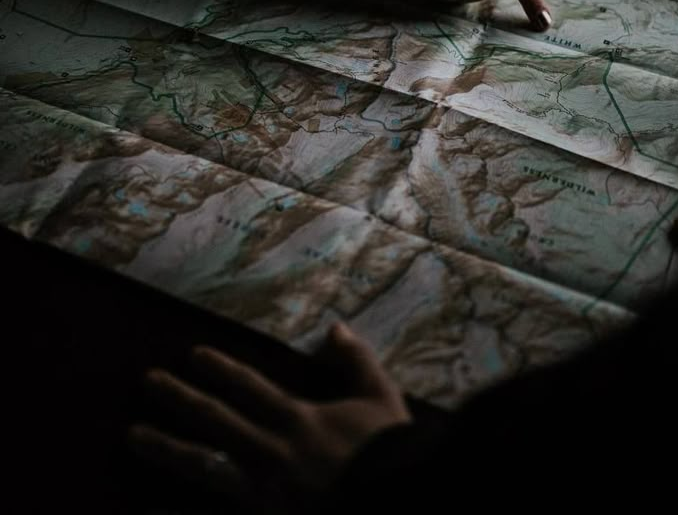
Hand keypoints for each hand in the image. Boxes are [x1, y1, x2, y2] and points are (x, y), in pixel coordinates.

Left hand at [129, 322, 410, 504]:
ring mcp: (263, 492)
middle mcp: (272, 452)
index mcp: (298, 420)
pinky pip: (212, 514)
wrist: (398, 500)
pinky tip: (150, 509)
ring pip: (206, 465)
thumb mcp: (380, 397)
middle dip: (180, 398)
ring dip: (168, 448)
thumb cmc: (388, 452)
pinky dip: (180, 514)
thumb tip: (336, 327)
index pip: (249, 387)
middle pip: (216, 420)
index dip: (220, 369)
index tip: (193, 354)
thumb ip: (356, 360)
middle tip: (148, 380)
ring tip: (134, 435)